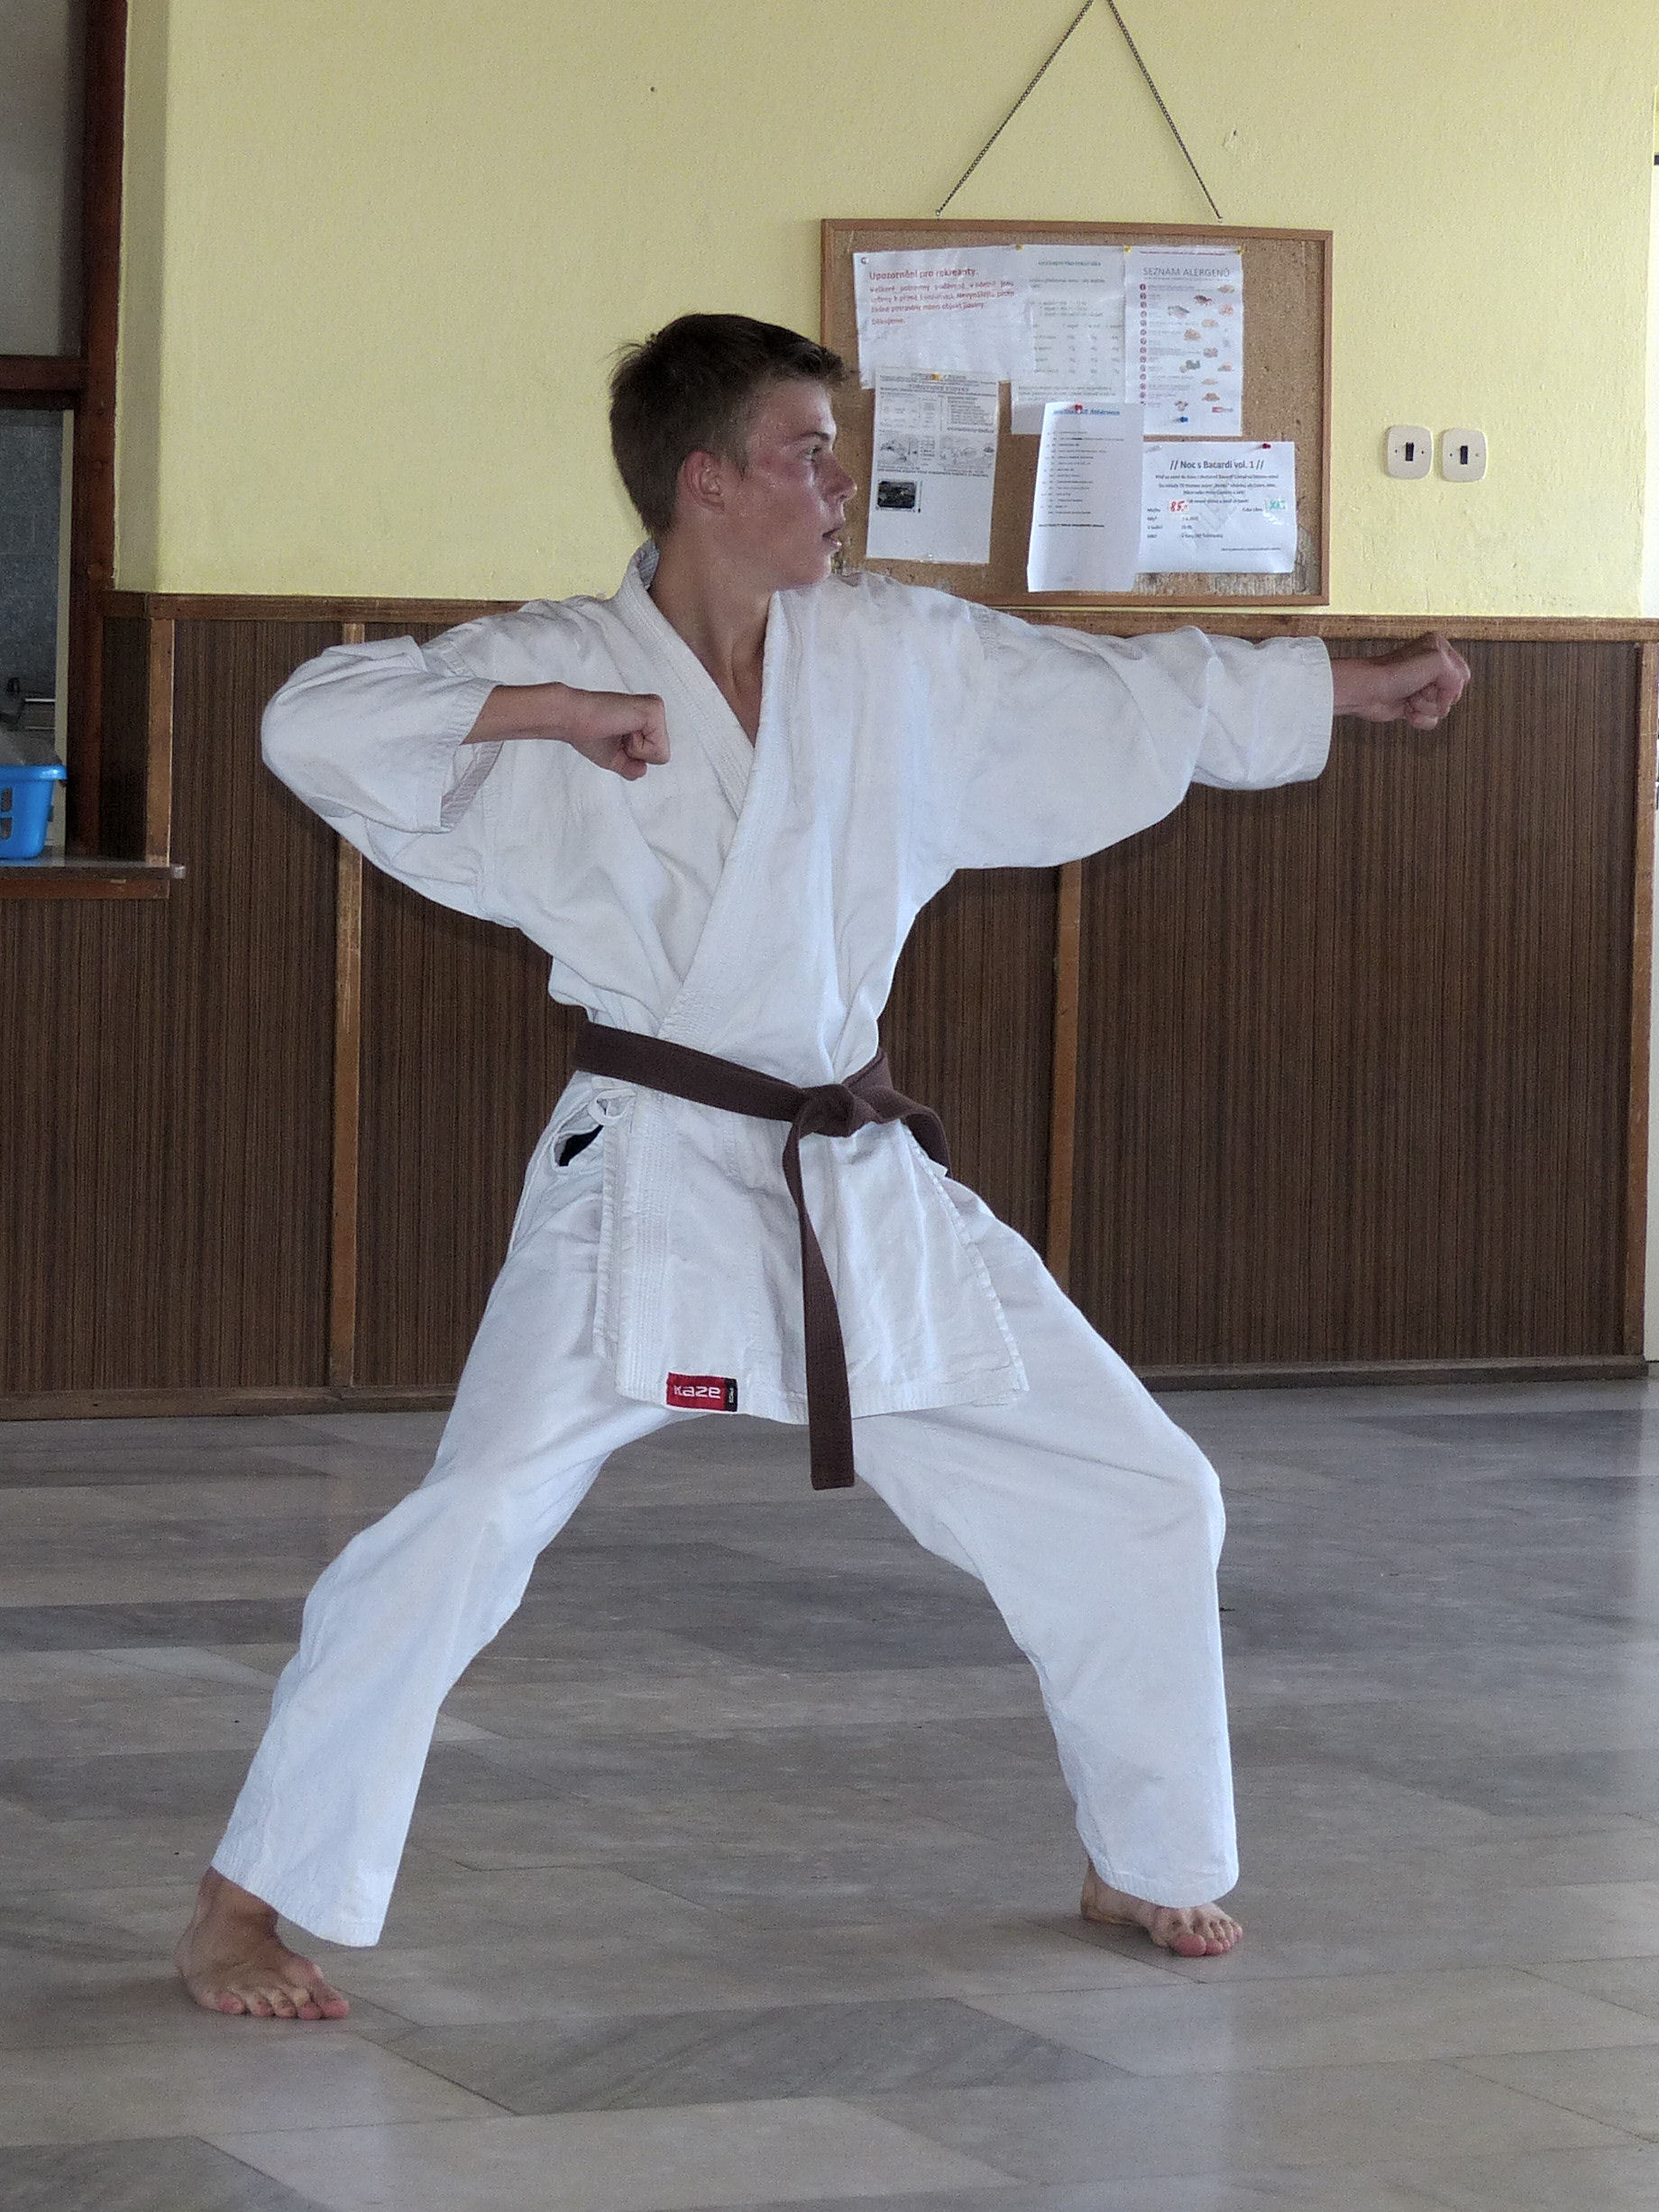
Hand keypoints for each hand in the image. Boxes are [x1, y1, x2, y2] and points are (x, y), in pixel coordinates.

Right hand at [466, 683, 669, 780]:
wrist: (564, 715)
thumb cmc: (581, 733)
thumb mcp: (607, 752)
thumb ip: (626, 762)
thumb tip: (642, 773)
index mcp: (642, 717)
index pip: (656, 755)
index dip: (632, 757)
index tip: (609, 741)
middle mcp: (651, 709)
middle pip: (660, 755)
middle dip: (634, 755)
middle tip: (610, 737)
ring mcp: (652, 708)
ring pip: (660, 753)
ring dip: (631, 751)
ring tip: (609, 732)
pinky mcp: (651, 710)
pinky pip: (657, 749)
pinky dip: (634, 748)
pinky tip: (614, 731)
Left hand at [1330, 634, 1470, 728]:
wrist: (1365, 692)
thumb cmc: (1392, 673)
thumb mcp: (1435, 662)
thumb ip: (1456, 676)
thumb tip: (1449, 698)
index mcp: (1439, 648)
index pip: (1462, 674)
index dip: (1451, 684)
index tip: (1434, 682)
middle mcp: (1432, 666)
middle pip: (1453, 693)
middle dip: (1436, 696)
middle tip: (1419, 688)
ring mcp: (1423, 686)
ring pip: (1442, 708)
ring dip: (1425, 708)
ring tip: (1410, 698)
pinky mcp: (1414, 704)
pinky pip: (1431, 720)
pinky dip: (1420, 719)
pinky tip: (1406, 709)